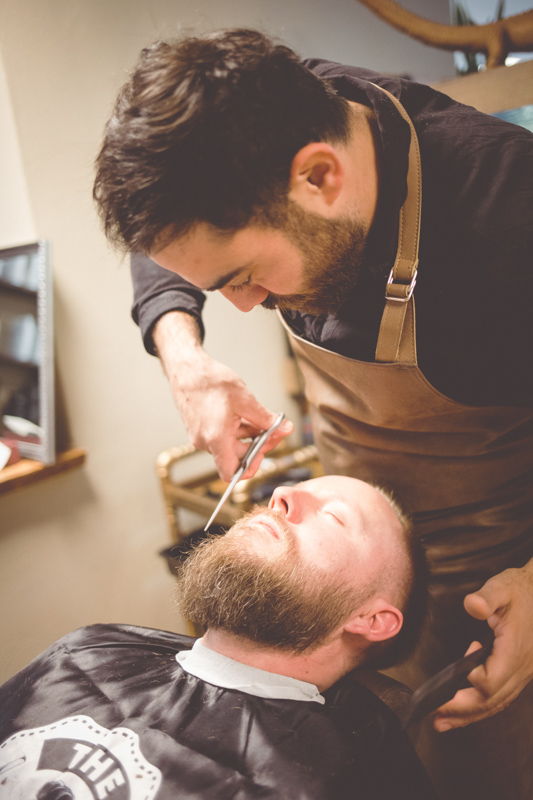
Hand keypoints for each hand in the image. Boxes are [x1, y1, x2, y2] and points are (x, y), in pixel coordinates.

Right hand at [153, 312, 292, 480]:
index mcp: (216, 438)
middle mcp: (205, 442)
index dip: (250, 468)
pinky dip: (237, 430)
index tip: (263, 452)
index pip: (231, 473)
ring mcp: (201, 436)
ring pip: (230, 445)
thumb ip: (266, 418)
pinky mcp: (200, 429)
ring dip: (248, 436)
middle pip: (236, 457)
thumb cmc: (210, 381)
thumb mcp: (245, 400)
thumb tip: (285, 428)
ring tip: (260, 418)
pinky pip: (222, 437)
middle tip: (273, 431)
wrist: (187, 369)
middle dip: (257, 445)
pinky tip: (245, 415)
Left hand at [433, 560, 532, 730]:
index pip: (494, 679)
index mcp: (515, 650)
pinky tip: (465, 712)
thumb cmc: (521, 591)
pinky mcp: (517, 674)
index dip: (473, 681)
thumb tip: (473, 605)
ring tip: (441, 723)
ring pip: (496, 703)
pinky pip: (500, 698)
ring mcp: (521, 674)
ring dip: (468, 715)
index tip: (459, 670)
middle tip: (434, 714)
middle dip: (461, 709)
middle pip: (491, 699)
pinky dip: (481, 708)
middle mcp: (520, 668)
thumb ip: (487, 597)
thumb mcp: (503, 588)